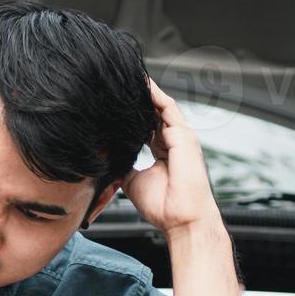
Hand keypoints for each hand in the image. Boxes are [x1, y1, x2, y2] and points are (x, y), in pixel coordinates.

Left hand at [120, 77, 222, 237]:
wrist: (180, 219)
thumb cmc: (162, 206)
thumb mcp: (134, 181)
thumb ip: (125, 165)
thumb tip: (110, 158)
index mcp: (164, 151)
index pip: (147, 125)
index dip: (133, 114)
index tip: (115, 104)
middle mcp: (174, 141)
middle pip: (154, 112)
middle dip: (138, 99)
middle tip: (119, 83)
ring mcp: (181, 137)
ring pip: (161, 106)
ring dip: (146, 91)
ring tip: (129, 76)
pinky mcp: (184, 136)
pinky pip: (168, 108)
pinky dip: (155, 95)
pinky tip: (142, 84)